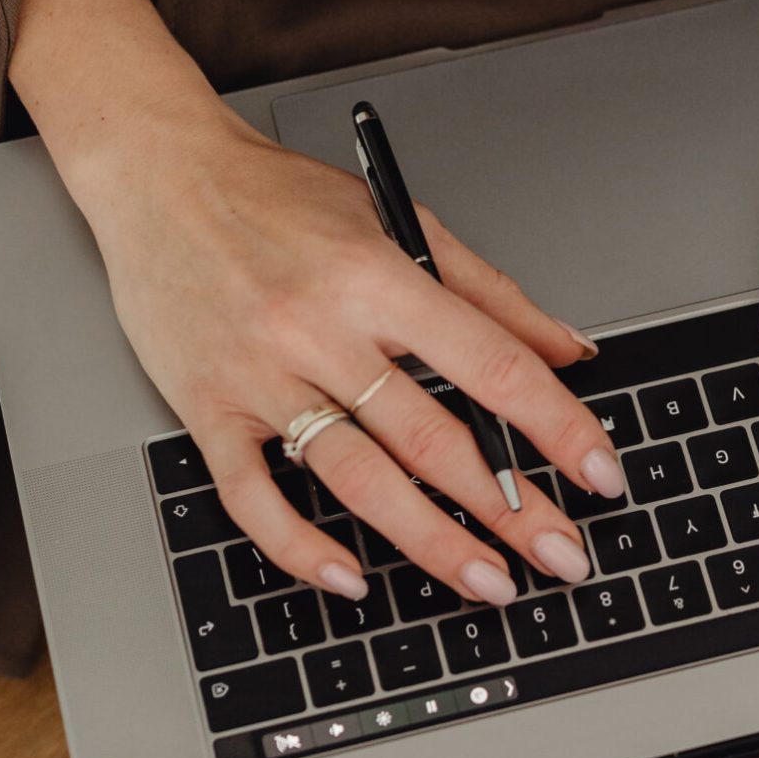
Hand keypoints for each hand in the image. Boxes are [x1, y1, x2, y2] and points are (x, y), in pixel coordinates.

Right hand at [77, 100, 625, 603]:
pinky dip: (301, 546)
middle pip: (432, 439)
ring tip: (488, 581)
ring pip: (358, 479)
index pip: (490, 364)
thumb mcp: (396, 219)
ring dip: (431, 543)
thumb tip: (568, 348)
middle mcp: (320, 329)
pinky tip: (351, 578)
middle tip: (563, 555)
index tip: (600, 471)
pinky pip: (253, 495)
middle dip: (510, 509)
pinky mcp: (206, 408)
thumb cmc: (276, 195)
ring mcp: (260, 375)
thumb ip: (487, 290)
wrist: (159, 176)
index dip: (555, 425)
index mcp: (377, 277)